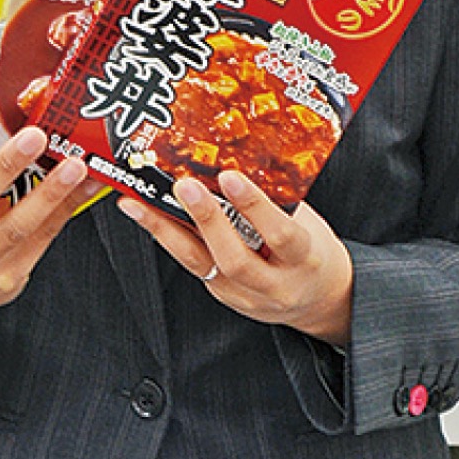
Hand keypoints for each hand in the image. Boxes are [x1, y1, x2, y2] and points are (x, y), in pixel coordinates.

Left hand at [119, 168, 353, 344]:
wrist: (319, 299)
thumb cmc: (312, 253)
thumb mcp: (308, 224)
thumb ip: (279, 199)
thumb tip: (241, 159)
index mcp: (303, 260)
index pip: (280, 234)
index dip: (254, 206)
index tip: (230, 178)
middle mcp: (273, 284)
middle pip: (234, 257)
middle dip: (206, 219)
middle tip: (183, 186)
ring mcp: (243, 294)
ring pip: (201, 265)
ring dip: (166, 230)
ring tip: (139, 203)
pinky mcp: (222, 294)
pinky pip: (191, 265)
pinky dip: (167, 238)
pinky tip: (148, 217)